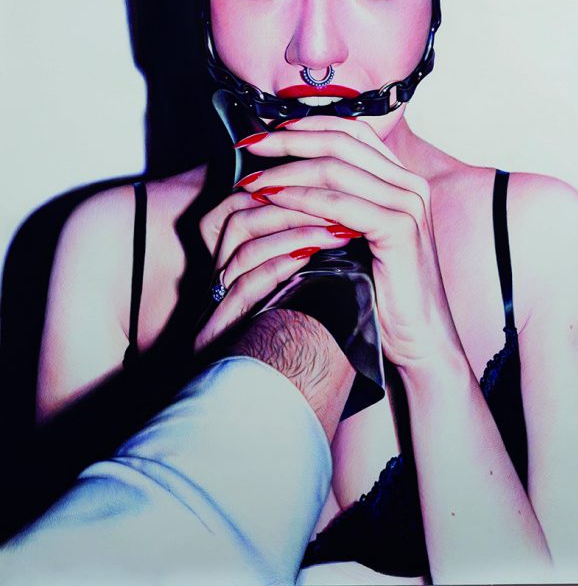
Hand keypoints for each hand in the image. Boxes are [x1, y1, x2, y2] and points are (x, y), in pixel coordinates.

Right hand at [195, 188, 356, 348]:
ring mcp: (214, 304)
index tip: (338, 187)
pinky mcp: (217, 334)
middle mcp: (217, 277)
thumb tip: (346, 206)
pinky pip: (243, 285)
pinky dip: (277, 266)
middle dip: (295, 204)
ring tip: (337, 230)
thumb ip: (313, 246)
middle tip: (342, 201)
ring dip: (293, 231)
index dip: (291, 190)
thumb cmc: (306, 346)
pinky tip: (310, 258)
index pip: (249, 203)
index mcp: (234, 261)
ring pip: (243, 244)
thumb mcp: (310, 287)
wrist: (281, 407)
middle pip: (241, 214)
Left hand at [233, 116, 460, 369]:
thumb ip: (338, 203)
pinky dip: (301, 199)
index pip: (351, 131)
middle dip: (289, 140)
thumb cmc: (383, 292)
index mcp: (402, 179)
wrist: (419, 340)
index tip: (266, 132)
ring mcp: (407, 204)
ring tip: (252, 180)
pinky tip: (273, 200)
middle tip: (250, 146)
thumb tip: (287, 176)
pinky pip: (338, 204)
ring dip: (286, 171)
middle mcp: (410, 184)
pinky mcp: (399, 229)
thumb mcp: (358, 237)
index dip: (306, 126)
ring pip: (335, 169)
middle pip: (341, 141)